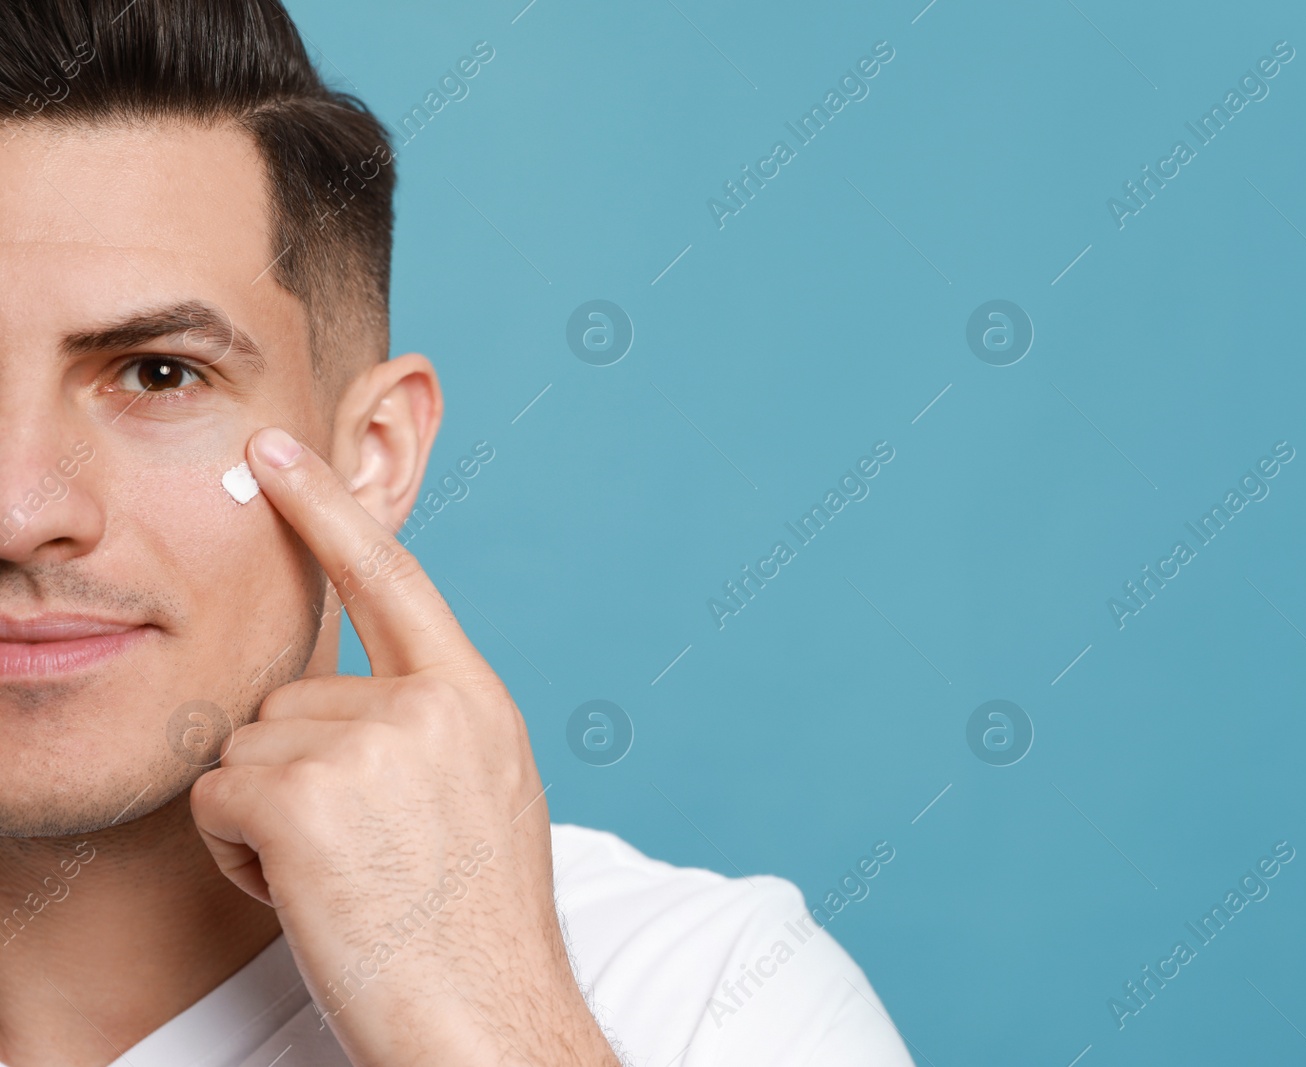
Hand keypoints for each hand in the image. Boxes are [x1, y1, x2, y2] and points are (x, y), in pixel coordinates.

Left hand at [189, 426, 617, 1066]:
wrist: (491, 1022)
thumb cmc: (477, 932)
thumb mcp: (480, 798)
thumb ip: (426, 729)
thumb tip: (340, 700)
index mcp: (476, 702)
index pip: (395, 580)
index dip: (329, 511)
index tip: (280, 453)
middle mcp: (430, 707)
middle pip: (291, 697)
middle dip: (295, 777)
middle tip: (358, 856)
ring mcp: (372, 746)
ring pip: (248, 749)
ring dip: (265, 819)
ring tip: (341, 880)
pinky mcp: (307, 799)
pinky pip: (219, 797)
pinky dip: (236, 853)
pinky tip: (305, 894)